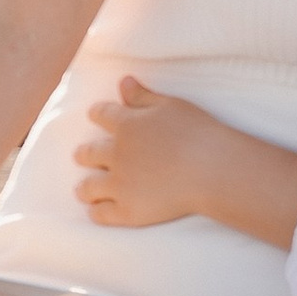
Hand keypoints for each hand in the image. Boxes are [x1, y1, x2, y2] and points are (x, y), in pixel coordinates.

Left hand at [72, 77, 226, 228]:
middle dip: (84, 154)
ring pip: (88, 187)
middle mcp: (116, 155)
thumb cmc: (198, 134)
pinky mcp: (128, 211)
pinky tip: (97, 210)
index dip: (97, 114)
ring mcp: (120, 185)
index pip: (100, 114)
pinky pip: (101, 214)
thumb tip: (123, 82)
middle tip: (82, 156)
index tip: (96, 115)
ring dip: (85, 187)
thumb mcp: (172, 106)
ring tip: (84, 189)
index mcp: (126, 125)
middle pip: (88, 153)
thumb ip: (143, 97)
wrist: (214, 171)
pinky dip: (97, 212)